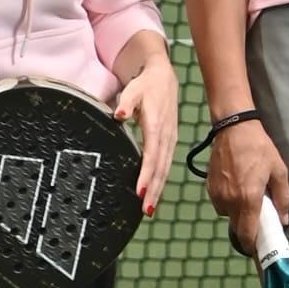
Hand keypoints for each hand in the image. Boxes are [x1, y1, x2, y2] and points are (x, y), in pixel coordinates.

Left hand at [113, 48, 180, 214]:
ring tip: (149, 209)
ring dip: (158, 189)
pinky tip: (154, 193)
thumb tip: (119, 115)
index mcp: (156, 124)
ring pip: (165, 168)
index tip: (140, 192)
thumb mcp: (133, 89)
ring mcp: (170, 139)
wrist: (164, 77)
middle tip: (145, 210)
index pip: (152, 154)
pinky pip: (166, 164)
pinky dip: (161, 180)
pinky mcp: (169, 142)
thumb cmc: (145, 85)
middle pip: (161, 167)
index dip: (146, 174)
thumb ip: (126, 102)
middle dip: (154, 189)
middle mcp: (165, 135)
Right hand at [201, 110, 288, 251]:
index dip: (252, 244)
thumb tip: (284, 220)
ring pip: (228, 215)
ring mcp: (217, 195)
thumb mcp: (278, 170)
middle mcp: (230, 201)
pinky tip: (237, 187)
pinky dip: (229, 202)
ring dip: (238, 213)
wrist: (233, 128)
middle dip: (247, 228)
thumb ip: (282, 197)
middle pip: (237, 227)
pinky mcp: (209, 188)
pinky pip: (220, 203)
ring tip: (248, 197)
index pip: (246, 233)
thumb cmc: (259, 148)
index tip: (259, 247)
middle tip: (259, 219)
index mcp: (248, 199)